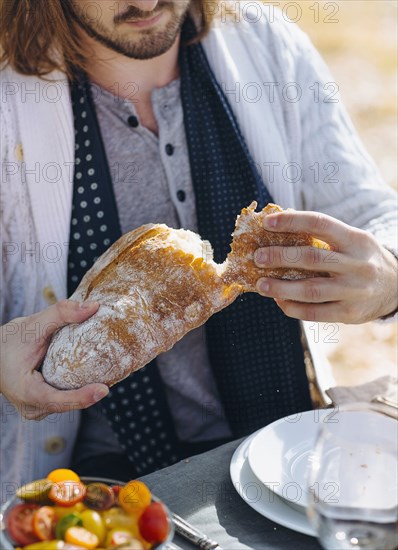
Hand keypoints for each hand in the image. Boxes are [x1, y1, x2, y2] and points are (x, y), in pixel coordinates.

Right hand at [0, 300, 109, 419]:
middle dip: (90, 392)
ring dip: (85, 390)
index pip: (57, 400)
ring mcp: (38, 408)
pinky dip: (77, 388)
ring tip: (108, 372)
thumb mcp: (32, 324)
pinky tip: (93, 375)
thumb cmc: (7, 342)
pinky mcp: (43, 405)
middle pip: (67, 403)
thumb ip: (61, 314)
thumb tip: (93, 307)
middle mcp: (32, 406)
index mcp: (26, 392)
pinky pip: (64, 399)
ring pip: (67, 403)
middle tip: (115, 373)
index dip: (81, 397)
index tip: (104, 389)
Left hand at [254, 210, 397, 322]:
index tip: (267, 222)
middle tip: (257, 257)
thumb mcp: (352, 240)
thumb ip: (322, 237)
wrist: (396, 287)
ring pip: (311, 290)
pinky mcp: (350, 313)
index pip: (320, 223)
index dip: (292, 221)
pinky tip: (278, 300)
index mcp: (355, 239)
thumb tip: (277, 232)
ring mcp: (354, 291)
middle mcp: (357, 264)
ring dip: (281, 287)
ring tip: (261, 284)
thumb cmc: (361, 259)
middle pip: (312, 258)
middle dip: (280, 257)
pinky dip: (293, 307)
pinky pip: (315, 313)